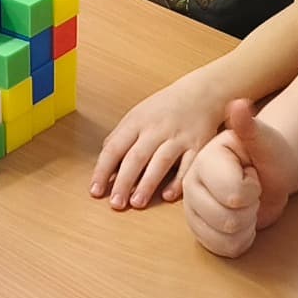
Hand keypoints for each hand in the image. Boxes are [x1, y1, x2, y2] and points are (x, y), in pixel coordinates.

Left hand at [92, 69, 224, 209]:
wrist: (201, 93)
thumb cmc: (165, 108)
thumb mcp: (137, 116)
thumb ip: (120, 139)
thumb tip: (104, 167)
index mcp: (137, 122)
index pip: (114, 148)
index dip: (102, 170)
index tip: (95, 191)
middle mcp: (156, 129)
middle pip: (136, 157)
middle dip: (124, 182)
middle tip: (115, 204)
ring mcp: (178, 138)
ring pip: (160, 162)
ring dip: (147, 184)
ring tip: (137, 203)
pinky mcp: (198, 146)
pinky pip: (188, 166)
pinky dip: (178, 181)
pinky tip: (168, 196)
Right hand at [182, 99, 296, 256]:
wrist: (269, 171)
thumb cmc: (268, 153)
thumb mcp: (263, 138)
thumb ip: (248, 126)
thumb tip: (238, 103)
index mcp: (202, 161)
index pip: (234, 194)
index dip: (253, 189)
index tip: (252, 172)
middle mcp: (190, 187)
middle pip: (228, 221)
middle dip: (251, 209)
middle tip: (251, 190)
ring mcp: (193, 211)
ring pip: (226, 238)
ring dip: (247, 226)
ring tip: (246, 206)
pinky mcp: (200, 231)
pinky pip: (224, 249)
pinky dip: (242, 240)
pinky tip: (243, 222)